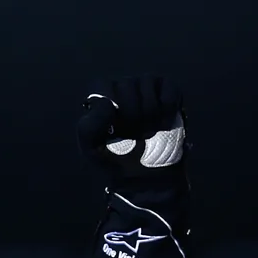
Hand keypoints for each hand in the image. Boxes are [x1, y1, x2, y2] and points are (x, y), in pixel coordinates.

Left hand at [77, 75, 185, 190]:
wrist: (143, 174)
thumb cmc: (114, 159)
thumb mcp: (92, 148)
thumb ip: (89, 127)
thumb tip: (107, 103)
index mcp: (100, 99)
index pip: (103, 86)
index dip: (112, 108)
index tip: (115, 130)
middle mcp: (121, 88)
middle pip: (127, 85)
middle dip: (133, 114)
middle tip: (135, 134)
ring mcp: (145, 87)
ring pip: (148, 83)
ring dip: (150, 113)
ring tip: (148, 131)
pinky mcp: (167, 91)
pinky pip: (169, 89)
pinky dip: (168, 108)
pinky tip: (163, 124)